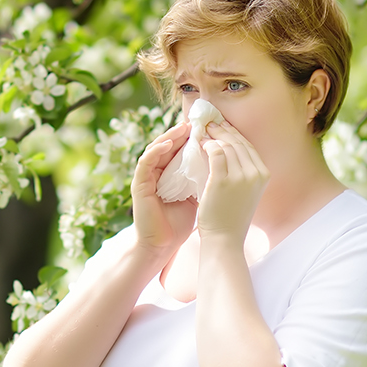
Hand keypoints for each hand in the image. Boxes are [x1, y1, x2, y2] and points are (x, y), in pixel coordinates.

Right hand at [131, 120, 198, 259]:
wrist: (163, 245)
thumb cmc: (180, 223)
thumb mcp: (198, 195)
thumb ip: (206, 179)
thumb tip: (228, 163)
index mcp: (172, 174)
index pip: (182, 149)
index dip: (194, 137)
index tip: (210, 127)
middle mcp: (158, 172)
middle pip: (169, 145)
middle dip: (183, 132)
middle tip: (198, 121)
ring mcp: (147, 177)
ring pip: (156, 148)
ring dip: (169, 136)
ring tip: (184, 127)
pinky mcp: (139, 184)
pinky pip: (146, 161)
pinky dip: (156, 150)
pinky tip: (168, 143)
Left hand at [197, 120, 268, 243]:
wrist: (225, 239)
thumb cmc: (231, 218)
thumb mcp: (246, 192)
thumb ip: (242, 172)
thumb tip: (227, 151)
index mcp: (263, 174)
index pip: (248, 146)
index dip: (234, 134)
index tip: (223, 126)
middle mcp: (256, 173)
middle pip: (238, 142)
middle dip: (223, 129)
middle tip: (209, 123)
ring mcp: (241, 176)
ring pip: (226, 145)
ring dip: (213, 135)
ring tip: (202, 131)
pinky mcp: (223, 179)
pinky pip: (215, 153)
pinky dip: (206, 144)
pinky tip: (199, 143)